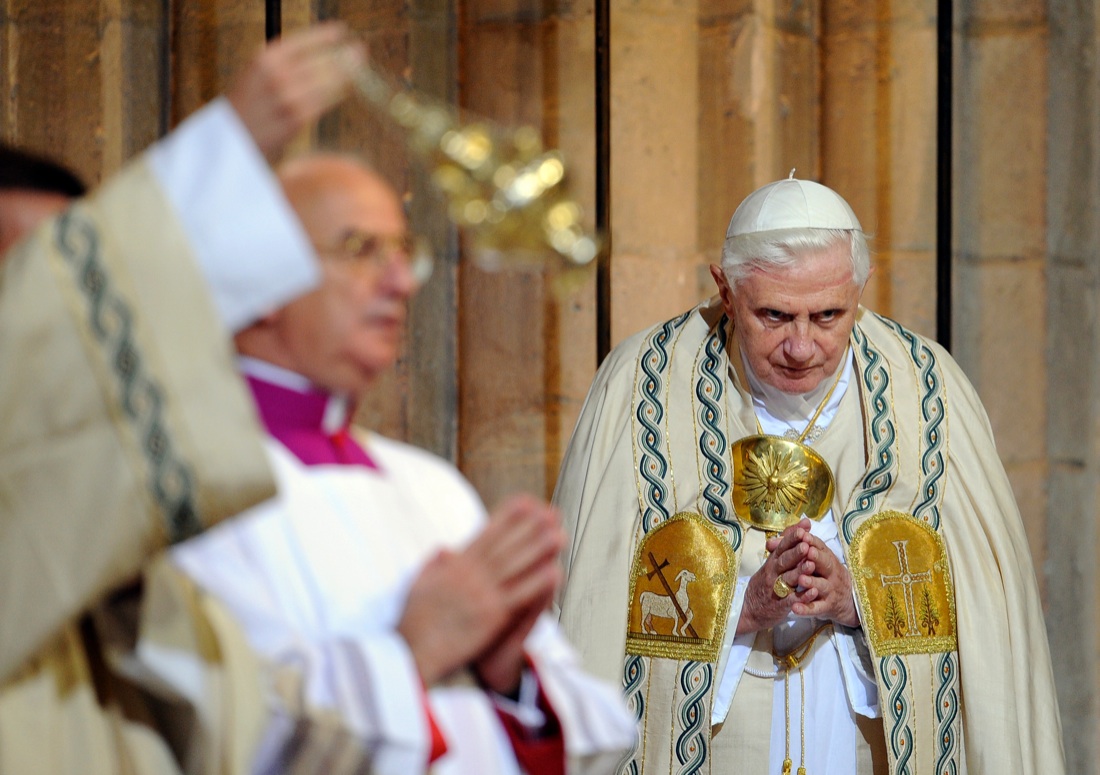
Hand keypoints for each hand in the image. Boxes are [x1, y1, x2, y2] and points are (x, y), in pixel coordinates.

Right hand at [226, 22, 365, 160]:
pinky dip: (338, 92)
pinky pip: (325, 101)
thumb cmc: (246, 108)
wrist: (231, 142)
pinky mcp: (298, 118)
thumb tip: (317, 53)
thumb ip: (282, 63)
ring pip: (326, 80)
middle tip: (361, 49)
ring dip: (346, 72)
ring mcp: (289, 97)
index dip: (325, 35)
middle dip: (344, 54)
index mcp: (264, 59)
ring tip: (360, 64)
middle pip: (320, 60)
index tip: (342, 30)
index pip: (302, 41)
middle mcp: (277, 75)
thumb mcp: (255, 75)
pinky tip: (347, 86)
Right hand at [397, 494, 562, 686]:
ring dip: (540, 549)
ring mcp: (482, 594)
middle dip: (530, 527)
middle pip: (507, 545)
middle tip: (551, 513)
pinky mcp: (491, 615)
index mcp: (455, 565)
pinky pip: (520, 595)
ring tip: (560, 534)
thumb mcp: (419, 584)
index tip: (525, 502)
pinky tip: (555, 571)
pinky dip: (538, 583)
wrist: (412, 649)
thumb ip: (434, 564)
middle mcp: (471, 574)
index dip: (507, 516)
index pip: (486, 534)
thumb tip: (445, 548)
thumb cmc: (414, 620)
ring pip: (517, 566)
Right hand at [736, 519, 812, 635]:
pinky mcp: (780, 605)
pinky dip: (803, 596)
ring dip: (799, 572)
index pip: (781, 547)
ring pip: (788, 579)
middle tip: (807, 544)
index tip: (803, 529)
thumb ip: (786, 547)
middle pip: (784, 561)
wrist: (750, 610)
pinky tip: (813, 592)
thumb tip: (801, 527)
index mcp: (771, 563)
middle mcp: (772, 574)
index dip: (792, 538)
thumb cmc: (765, 583)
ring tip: (811, 565)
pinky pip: (792, 600)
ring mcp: (776, 589)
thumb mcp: (771, 564)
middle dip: (795, 552)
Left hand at [791, 532, 859, 626]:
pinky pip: (816, 608)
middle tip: (807, 552)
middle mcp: (830, 572)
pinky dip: (806, 609)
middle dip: (816, 557)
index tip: (803, 535)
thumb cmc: (823, 572)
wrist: (846, 599)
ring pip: (821, 585)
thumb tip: (770, 542)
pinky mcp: (827, 606)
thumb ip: (793, 547)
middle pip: (825, 563)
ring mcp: (829, 590)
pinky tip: (795, 608)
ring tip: (801, 579)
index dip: (811, 541)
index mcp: (826, 558)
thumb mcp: (813, 558)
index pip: (820, 547)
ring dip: (811, 582)